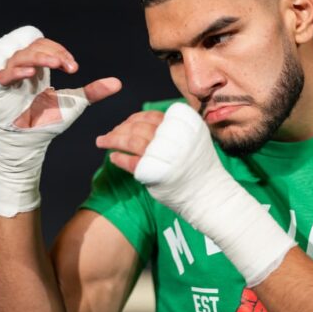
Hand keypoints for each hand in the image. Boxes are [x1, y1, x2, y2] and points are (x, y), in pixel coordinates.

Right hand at [0, 26, 120, 216]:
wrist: (29, 143)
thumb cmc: (45, 121)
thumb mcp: (74, 102)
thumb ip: (93, 91)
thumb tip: (118, 83)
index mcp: (33, 65)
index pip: (43, 45)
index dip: (59, 51)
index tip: (73, 68)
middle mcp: (17, 66)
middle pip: (32, 46)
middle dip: (52, 53)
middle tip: (67, 66)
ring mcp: (2, 74)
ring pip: (18, 54)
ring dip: (37, 57)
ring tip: (53, 65)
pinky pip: (0, 73)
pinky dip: (14, 71)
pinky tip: (29, 74)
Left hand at [96, 103, 295, 285]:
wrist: (210, 195)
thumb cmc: (197, 167)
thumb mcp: (192, 138)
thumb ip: (171, 128)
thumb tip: (137, 120)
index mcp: (186, 123)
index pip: (153, 115)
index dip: (136, 118)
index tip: (127, 123)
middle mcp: (176, 136)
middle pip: (139, 126)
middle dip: (120, 128)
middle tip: (108, 134)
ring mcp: (166, 154)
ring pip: (131, 140)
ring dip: (113, 140)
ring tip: (102, 141)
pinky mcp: (155, 173)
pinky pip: (130, 162)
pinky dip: (119, 158)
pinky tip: (114, 157)